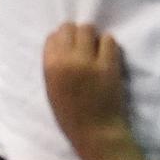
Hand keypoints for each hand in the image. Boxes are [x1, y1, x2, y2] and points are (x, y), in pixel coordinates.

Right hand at [43, 23, 132, 150]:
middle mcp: (67, 59)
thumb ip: (53, 63)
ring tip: (95, 48)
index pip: (53, 36)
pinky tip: (107, 53)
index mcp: (50, 66)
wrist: (96, 131)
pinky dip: (107, 43)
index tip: (68, 47)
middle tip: (83, 46)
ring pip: (88, 29)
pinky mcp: (109, 66)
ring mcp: (89, 62)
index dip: (61, 39)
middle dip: (76, 34)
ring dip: (91, 36)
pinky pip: (109, 40)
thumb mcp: (50, 86)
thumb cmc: (70, 113)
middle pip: (70, 28)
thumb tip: (61, 42)